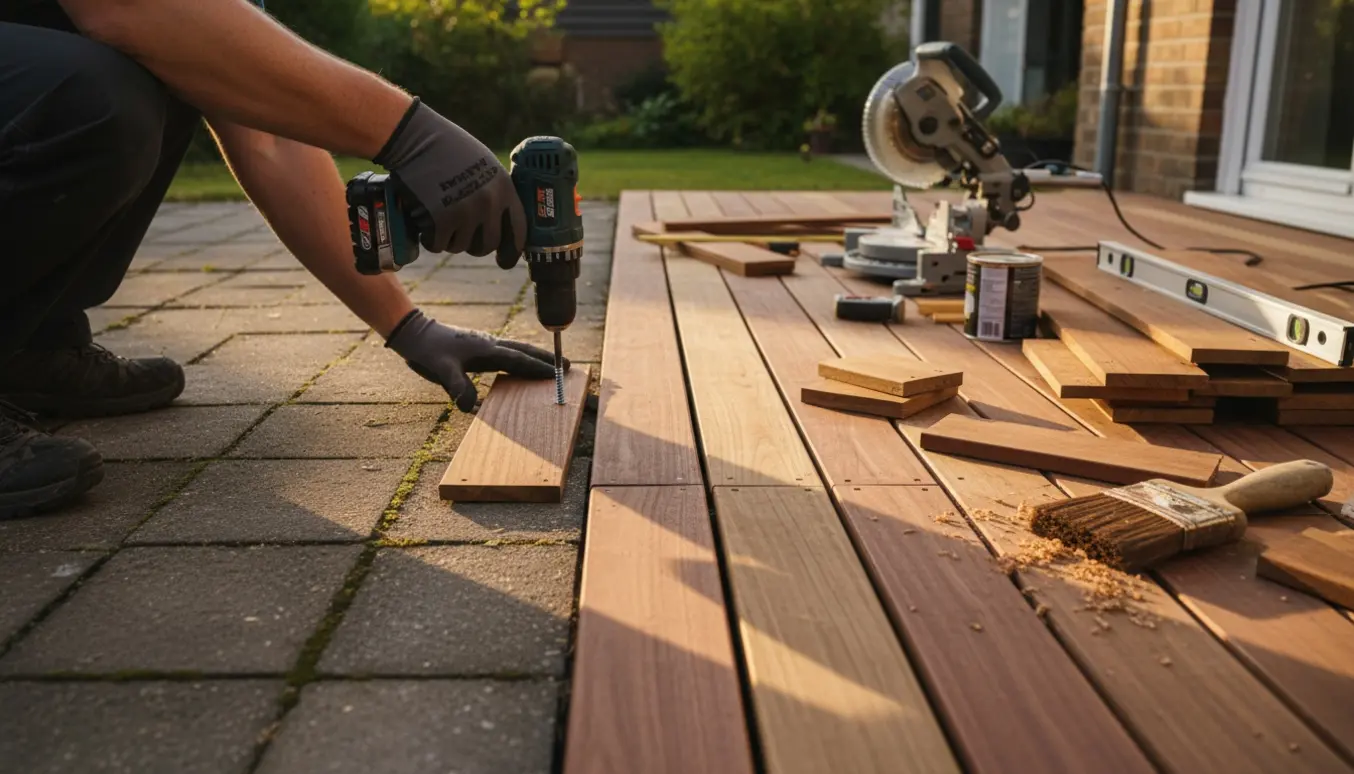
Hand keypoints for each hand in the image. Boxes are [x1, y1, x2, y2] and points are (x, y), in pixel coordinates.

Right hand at [374, 98, 526, 268]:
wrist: (416, 139)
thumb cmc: (448, 149)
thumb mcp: (485, 165)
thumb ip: (496, 193)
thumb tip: (501, 223)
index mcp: (504, 188)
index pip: (517, 230)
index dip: (512, 251)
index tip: (504, 261)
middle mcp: (489, 203)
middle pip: (487, 244)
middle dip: (473, 244)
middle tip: (459, 233)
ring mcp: (466, 212)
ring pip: (460, 246)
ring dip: (448, 238)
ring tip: (439, 216)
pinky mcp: (441, 220)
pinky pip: (438, 244)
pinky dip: (430, 238)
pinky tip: (425, 221)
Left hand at [384, 309, 567, 411]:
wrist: (415, 334)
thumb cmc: (428, 351)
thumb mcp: (440, 370)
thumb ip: (457, 386)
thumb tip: (470, 407)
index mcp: (486, 349)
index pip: (518, 359)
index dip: (538, 367)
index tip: (557, 373)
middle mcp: (490, 344)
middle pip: (525, 350)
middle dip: (546, 358)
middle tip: (568, 365)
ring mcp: (485, 345)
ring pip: (518, 350)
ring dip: (536, 356)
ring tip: (553, 364)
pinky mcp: (479, 347)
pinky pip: (507, 353)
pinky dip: (521, 358)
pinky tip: (521, 365)